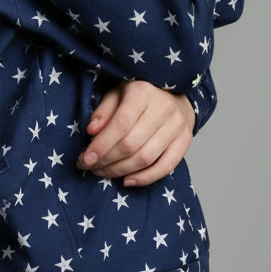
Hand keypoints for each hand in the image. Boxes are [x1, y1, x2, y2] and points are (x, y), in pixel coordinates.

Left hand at [76, 80, 195, 186]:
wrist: (175, 93)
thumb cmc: (140, 94)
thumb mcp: (118, 92)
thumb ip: (104, 110)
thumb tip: (92, 131)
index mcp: (142, 92)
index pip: (120, 125)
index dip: (101, 146)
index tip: (85, 159)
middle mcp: (163, 108)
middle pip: (131, 145)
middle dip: (107, 161)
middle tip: (90, 167)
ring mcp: (177, 126)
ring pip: (146, 158)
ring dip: (121, 171)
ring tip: (103, 172)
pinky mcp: (185, 141)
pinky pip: (166, 167)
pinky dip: (145, 178)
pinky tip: (127, 180)